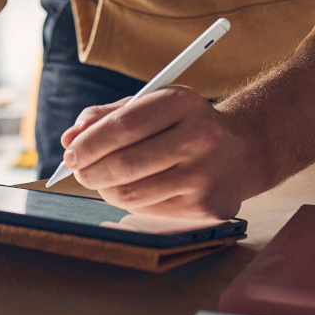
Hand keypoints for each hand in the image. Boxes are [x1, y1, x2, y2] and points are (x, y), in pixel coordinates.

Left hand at [58, 86, 264, 221]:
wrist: (243, 150)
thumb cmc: (187, 124)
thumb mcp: (156, 104)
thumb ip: (110, 115)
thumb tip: (70, 137)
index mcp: (183, 103)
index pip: (124, 125)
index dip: (89, 142)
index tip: (70, 151)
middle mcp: (199, 138)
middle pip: (125, 164)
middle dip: (90, 171)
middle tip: (78, 171)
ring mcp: (204, 176)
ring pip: (132, 194)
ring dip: (106, 190)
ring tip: (101, 181)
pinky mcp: (205, 208)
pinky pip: (149, 211)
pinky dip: (130, 202)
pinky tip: (132, 190)